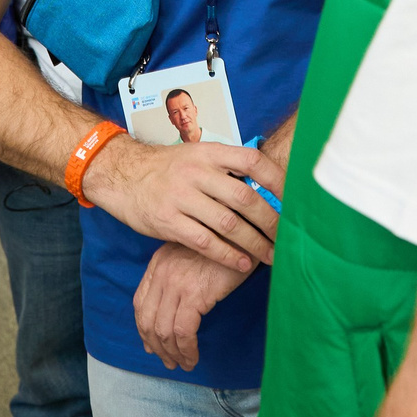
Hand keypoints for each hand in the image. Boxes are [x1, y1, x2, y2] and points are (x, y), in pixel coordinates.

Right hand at [80, 136, 281, 274]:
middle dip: (271, 221)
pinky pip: (205, 242)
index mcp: (209, 153)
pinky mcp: (168, 221)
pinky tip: (242, 263)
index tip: (294, 199)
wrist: (122, 174)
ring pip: (228, 223)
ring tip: (271, 256)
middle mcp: (197, 172)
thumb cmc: (167, 169)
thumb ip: (226, 169)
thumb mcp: (196, 156)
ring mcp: (181, 196)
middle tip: (287, 237)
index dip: (277, 179)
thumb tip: (267, 186)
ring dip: (255, 243)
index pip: (251, 161)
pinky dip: (228, 255)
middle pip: (245, 197)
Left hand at [135, 242, 255, 370]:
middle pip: (147, 319)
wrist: (247, 234)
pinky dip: (186, 349)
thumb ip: (180, 275)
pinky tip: (193, 357)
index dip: (144, 328)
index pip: (140, 302)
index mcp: (159, 262)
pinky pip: (183, 331)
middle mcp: (162, 271)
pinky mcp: (195, 293)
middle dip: (156, 346)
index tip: (152, 345)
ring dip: (172, 353)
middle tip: (169, 362)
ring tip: (184, 364)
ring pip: (163, 329)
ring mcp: (176, 282)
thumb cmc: (227, 246)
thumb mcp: (195, 255)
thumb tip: (173, 309)